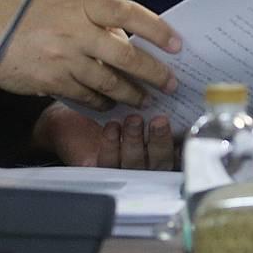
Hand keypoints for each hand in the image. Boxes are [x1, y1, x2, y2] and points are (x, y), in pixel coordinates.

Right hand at [0, 0, 180, 109]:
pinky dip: (102, 102)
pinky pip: (88, 96)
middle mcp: (76, 30)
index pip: (127, 12)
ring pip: (110, 82)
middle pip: (125, 55)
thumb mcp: (64, 5)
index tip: (176, 43)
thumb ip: (94, 20)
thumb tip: (127, 42)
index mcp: (81, 5)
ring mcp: (65, 58)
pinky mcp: (53, 82)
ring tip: (143, 99)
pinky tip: (110, 104)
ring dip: (131, 94)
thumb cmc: (26, 17)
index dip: (155, 28)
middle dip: (153, 73)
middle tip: (169, 82)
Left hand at [32, 102, 176, 169]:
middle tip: (159, 120)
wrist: (65, 114)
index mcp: (157, 148)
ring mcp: (122, 170)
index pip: (178, 152)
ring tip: (132, 120)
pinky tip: (111, 128)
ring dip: (136, 142)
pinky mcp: (99, 172)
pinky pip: (109, 165)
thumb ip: (153, 97)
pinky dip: (112, 146)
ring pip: (136, 166)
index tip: (187, 126)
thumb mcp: (132, 97)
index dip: (185, 143)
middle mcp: (144, 163)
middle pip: (161, 163)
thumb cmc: (105, 101)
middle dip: (160, 142)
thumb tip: (174, 80)